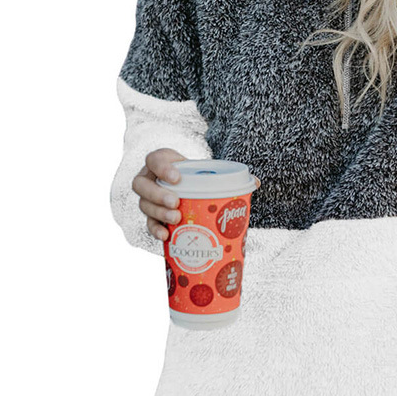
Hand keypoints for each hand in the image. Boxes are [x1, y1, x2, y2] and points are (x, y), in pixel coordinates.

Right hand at [133, 149, 260, 241]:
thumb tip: (255, 182)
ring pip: (143, 205)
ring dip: (158, 213)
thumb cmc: (200, 179)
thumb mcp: (209, 173)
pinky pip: (147, 224)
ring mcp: (148, 199)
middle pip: (141, 185)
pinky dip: (155, 230)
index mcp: (163, 162)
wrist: (191, 191)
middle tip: (176, 202)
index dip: (162, 168)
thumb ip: (229, 176)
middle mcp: (150, 179)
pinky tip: (166, 235)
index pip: (154, 159)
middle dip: (157, 194)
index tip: (178, 177)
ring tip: (176, 218)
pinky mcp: (151, 217)